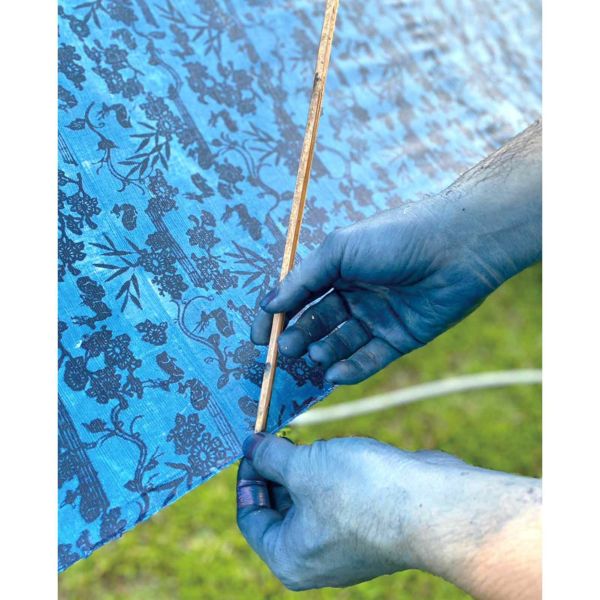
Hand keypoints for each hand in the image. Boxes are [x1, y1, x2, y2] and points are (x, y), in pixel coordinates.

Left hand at [236, 433, 540, 595]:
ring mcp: (344, 545)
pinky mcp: (369, 527)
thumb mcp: (303, 467)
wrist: (432, 505)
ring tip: (305, 438)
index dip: (247, 475)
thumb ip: (270, 457)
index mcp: (288, 557)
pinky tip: (334, 450)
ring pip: (310, 501)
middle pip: (279, 509)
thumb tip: (250, 446)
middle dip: (276, 470)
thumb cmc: (359, 492)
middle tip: (276, 435)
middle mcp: (314, 559)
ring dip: (303, 469)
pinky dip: (329, 475)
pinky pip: (337, 499)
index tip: (252, 445)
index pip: (250, 516)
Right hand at [252, 121, 540, 383]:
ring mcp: (376, 317)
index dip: (276, 316)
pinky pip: (369, 358)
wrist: (456, 248)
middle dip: (298, 336)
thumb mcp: (338, 250)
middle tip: (286, 349)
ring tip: (313, 355)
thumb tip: (267, 305)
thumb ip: (302, 280)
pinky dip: (350, 368)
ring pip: (340, 343)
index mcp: (337, 268)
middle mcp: (354, 294)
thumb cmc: (393, 239)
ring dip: (322, 352)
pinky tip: (334, 373)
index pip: (297, 296)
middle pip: (316, 322)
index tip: (258, 338)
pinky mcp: (399, 338)